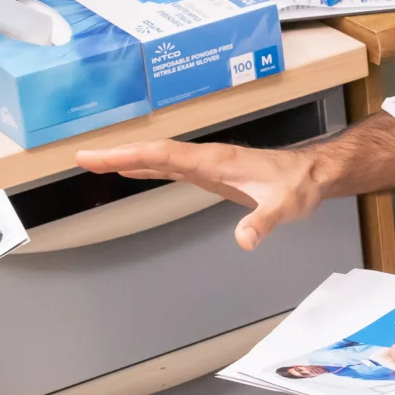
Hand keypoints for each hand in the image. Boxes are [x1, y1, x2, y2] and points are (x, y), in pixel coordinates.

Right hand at [74, 138, 322, 249]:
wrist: (312, 173)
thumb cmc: (298, 186)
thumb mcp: (285, 206)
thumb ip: (264, 222)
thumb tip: (244, 241)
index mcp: (215, 160)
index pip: (163, 155)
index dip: (130, 155)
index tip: (99, 158)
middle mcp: (205, 158)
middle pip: (153, 153)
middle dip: (117, 154)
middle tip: (82, 157)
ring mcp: (205, 164)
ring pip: (158, 158)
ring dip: (127, 159)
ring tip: (95, 162)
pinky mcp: (209, 173)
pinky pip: (169, 167)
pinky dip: (146, 167)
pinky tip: (131, 171)